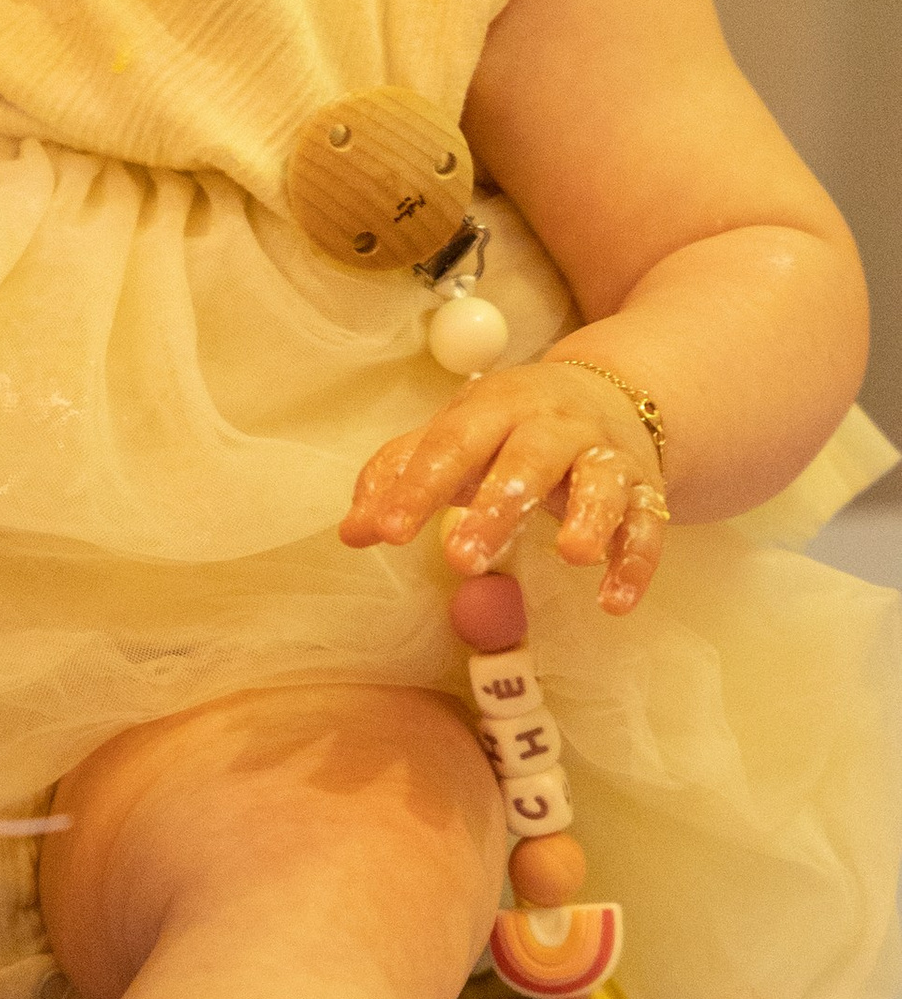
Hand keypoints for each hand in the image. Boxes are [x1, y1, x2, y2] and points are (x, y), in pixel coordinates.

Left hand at [340, 361, 668, 614]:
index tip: (389, 533)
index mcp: (496, 406)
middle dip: (498, 507)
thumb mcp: (454, 438)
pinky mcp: (646, 489)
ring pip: (602, 481)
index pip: (452, 443)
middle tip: (461, 559)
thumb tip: (351, 532)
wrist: (613, 397)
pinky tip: (615, 601)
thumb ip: (400, 477)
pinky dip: (636, 561)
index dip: (419, 486)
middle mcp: (555, 424)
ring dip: (591, 518)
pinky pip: (648, 524)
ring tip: (573, 556)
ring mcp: (606, 455)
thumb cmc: (509, 429)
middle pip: (528, 459)